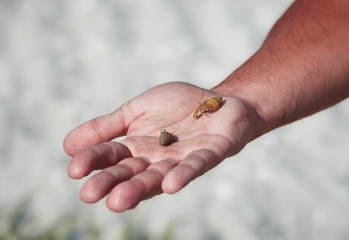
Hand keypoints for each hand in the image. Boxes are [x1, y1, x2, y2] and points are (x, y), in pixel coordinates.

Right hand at [63, 82, 261, 211]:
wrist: (216, 101)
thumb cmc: (176, 107)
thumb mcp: (135, 109)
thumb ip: (107, 126)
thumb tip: (66, 145)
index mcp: (137, 146)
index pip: (110, 155)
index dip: (92, 161)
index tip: (74, 169)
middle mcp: (156, 158)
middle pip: (131, 172)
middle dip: (111, 183)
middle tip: (89, 194)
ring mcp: (182, 158)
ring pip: (158, 175)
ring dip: (140, 188)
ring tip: (119, 201)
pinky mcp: (210, 153)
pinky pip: (195, 166)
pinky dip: (183, 175)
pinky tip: (170, 184)